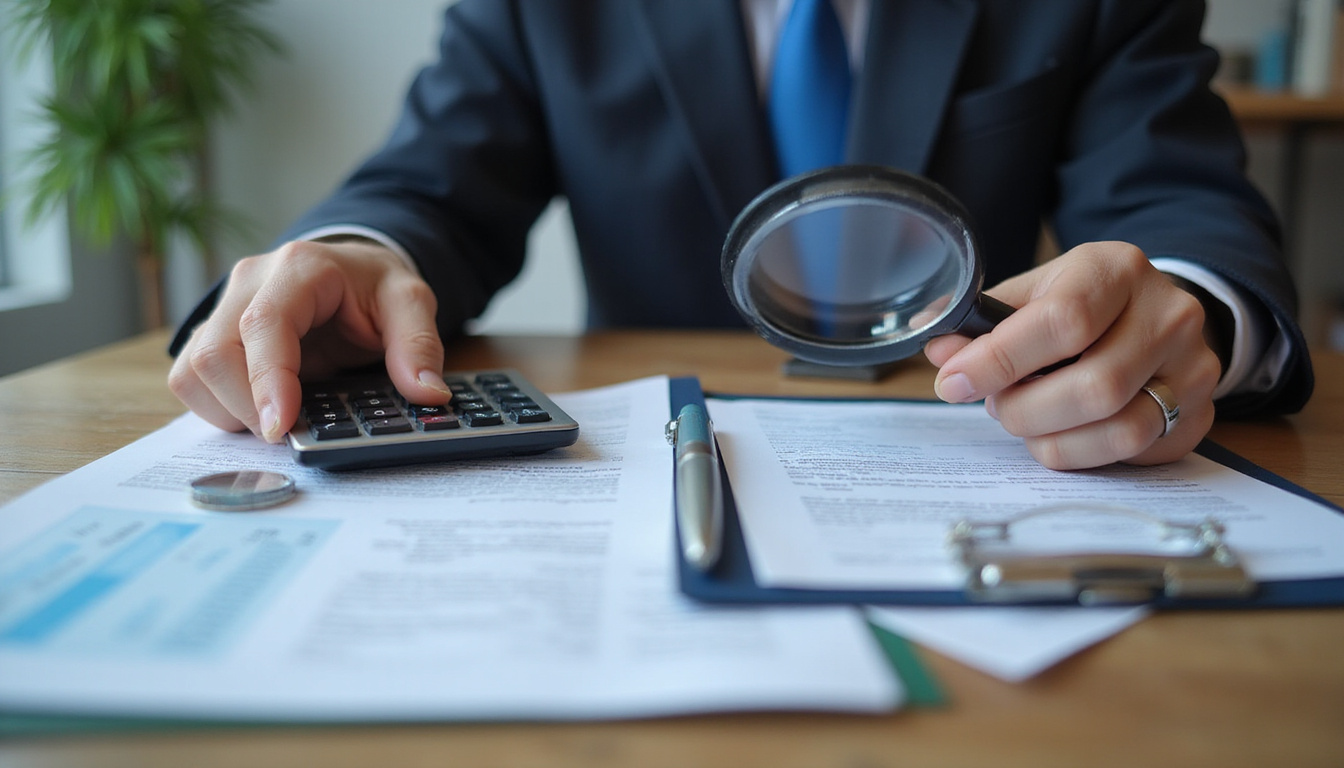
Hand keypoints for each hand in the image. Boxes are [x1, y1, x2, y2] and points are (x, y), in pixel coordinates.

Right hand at [168, 239, 452, 442]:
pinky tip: (260, 411)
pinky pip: (192, 380)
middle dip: (247, 407)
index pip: (263, 324)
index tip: (280, 427)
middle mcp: (248, 283)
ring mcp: (223, 308)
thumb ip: (418, 344)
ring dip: (230, 410)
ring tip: (279, 418)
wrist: (349, 269)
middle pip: (215, 352)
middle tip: (290, 433)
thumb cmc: (373, 286)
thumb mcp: (410, 301)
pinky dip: (220, 407)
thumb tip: (428, 394)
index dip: (266, 379)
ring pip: (194, 370)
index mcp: (298, 269)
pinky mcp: (211, 334)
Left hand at [923, 242, 1220, 469]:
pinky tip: (1063, 435)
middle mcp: (1169, 314)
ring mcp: (1194, 367)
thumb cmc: (1082, 305)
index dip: (1000, 360)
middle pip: (1094, 386)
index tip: (954, 382)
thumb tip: (940, 352)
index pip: (1062, 321)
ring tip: (1027, 421)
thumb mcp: (1034, 295)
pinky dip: (1082, 454)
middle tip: (997, 406)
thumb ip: (985, 323)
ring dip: (1053, 439)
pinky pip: (1135, 453)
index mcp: (1118, 269)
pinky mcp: (1200, 414)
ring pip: (1120, 429)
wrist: (1155, 315)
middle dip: (1026, 409)